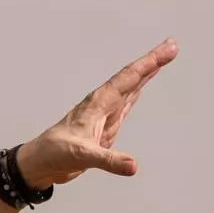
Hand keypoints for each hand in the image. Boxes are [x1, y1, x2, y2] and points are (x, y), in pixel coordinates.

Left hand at [16, 38, 177, 190]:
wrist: (41, 161)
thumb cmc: (56, 153)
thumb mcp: (83, 157)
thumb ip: (108, 160)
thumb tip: (133, 166)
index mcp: (98, 103)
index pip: (128, 78)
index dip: (150, 63)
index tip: (169, 49)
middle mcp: (102, 104)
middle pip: (132, 77)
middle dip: (152, 61)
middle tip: (171, 46)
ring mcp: (104, 114)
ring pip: (129, 87)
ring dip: (146, 74)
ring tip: (162, 59)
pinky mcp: (105, 125)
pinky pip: (125, 103)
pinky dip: (136, 92)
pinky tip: (141, 87)